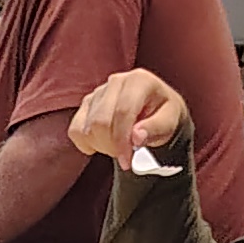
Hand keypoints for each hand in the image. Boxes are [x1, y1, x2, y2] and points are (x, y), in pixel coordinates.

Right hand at [68, 70, 189, 169]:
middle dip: (111, 146)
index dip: (121, 141)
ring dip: (101, 146)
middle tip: (125, 154)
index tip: (126, 162)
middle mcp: (116, 81)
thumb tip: (136, 137)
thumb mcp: (168, 122)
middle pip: (101, 121)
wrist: (155, 110)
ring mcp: (98, 92)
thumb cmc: (163, 115)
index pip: (122, 112)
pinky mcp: (86, 104)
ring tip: (118, 146)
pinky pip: (75, 130)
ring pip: (87, 128)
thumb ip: (154, 129)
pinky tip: (103, 143)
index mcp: (139, 80)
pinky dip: (86, 143)